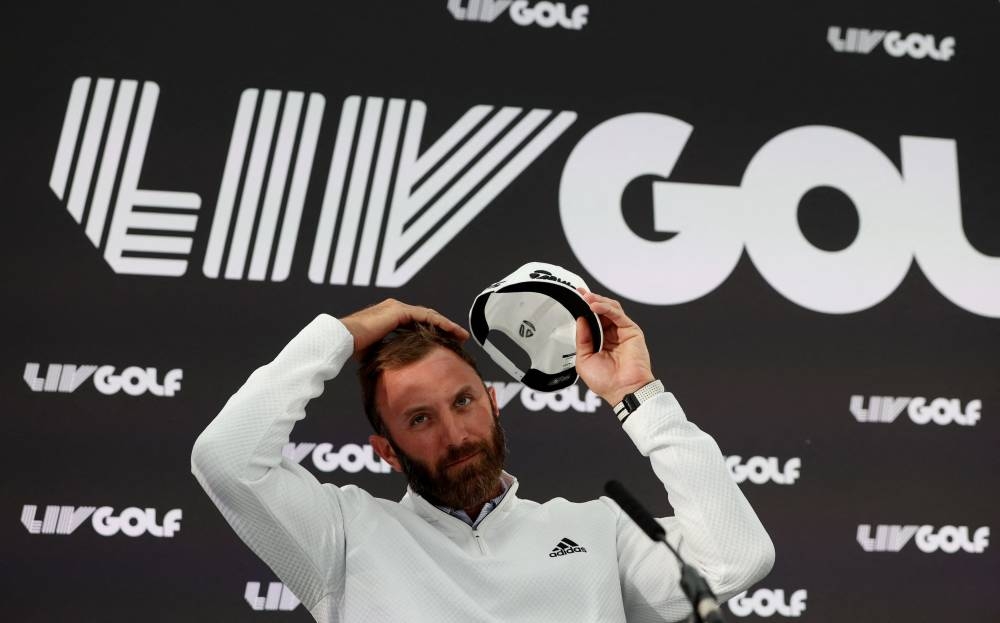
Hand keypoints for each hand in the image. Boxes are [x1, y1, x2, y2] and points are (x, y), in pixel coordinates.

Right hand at [340, 299, 468, 356]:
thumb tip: (392, 371)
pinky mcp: (398, 311)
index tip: (446, 341)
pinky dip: (441, 323)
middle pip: (426, 317)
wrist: (343, 339)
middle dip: (445, 327)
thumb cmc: (354, 348)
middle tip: (460, 338)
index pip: (417, 323)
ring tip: (462, 335)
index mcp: (388, 317)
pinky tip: (452, 331)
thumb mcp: (375, 352)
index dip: (433, 331)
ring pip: (429, 316)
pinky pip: (426, 317)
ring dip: (447, 325)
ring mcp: (397, 308)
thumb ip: (386, 354)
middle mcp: (394, 309)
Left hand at [574, 290, 654, 406]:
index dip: (584, 308)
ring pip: (610, 309)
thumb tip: (581, 319)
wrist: (622, 390)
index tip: (575, 297)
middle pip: (602, 311)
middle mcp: (612, 334)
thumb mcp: (584, 359)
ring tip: (586, 298)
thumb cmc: (605, 381)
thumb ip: (582, 339)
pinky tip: (595, 306)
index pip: (593, 319)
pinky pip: (618, 315)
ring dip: (597, 301)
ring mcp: (622, 332)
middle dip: (590, 300)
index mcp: (601, 341)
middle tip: (579, 293)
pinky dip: (606, 308)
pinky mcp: (632, 331)